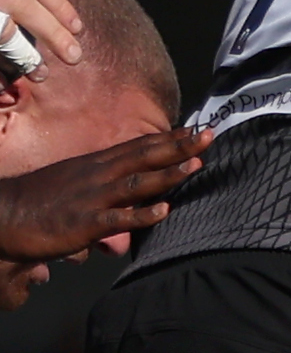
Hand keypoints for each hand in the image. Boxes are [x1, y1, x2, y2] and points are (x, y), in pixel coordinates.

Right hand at [0, 126, 211, 263]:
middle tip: (209, 134)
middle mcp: (97, 175)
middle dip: (178, 146)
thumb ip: (106, 184)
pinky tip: (164, 210)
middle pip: (143, 157)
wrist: (3, 215)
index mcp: (96, 165)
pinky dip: (141, 214)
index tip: (196, 129)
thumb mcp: (76, 183)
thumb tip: (132, 189)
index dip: (168, 139)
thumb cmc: (40, 202)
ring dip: (167, 174)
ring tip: (196, 164)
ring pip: (136, 183)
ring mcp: (92, 198)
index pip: (138, 147)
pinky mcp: (84, 222)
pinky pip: (117, 218)